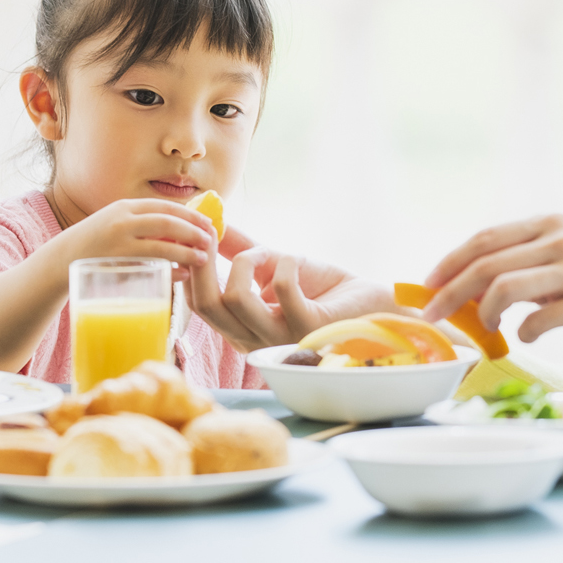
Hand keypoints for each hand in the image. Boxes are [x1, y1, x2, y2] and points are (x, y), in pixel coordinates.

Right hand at [46, 197, 218, 277]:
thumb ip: (141, 226)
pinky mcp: (115, 261)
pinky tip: (185, 274)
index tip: (208, 223)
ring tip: (204, 258)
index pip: (165, 205)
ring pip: (162, 242)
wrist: (58, 261)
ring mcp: (118, 240)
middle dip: (193, 229)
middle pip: (167, 220)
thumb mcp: (115, 225)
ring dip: (187, 250)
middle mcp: (122, 219)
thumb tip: (177, 232)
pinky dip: (171, 268)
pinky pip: (151, 264)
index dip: (190, 214)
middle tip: (211, 239)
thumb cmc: (93, 246)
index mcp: (125, 206)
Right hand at [186, 229, 401, 350]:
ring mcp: (281, 339)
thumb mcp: (276, 264)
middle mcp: (254, 340)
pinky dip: (286, 262)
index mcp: (241, 329)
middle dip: (203, 261)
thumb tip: (209, 222)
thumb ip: (241, 249)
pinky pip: (282, 289)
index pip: (195, 306)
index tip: (193, 234)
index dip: (187, 268)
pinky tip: (297, 261)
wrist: (375, 305)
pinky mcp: (309, 328)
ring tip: (272, 253)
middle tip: (214, 232)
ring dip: (248, 260)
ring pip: (235, 298)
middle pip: (205, 306)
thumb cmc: (327, 289)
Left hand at [417, 214, 562, 367]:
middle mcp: (561, 239)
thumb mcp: (558, 262)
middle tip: (433, 313)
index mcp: (549, 224)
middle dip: (451, 291)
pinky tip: (526, 335)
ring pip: (505, 287)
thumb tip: (458, 288)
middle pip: (487, 263)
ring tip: (487, 327)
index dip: (450, 261)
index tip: (427, 284)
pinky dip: (523, 332)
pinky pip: (537, 320)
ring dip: (484, 313)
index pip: (485, 238)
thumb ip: (517, 265)